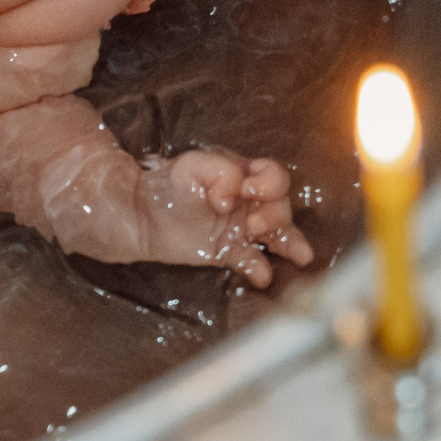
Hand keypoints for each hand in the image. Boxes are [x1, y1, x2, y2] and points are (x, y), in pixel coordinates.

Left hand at [140, 149, 315, 287]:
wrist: (143, 214)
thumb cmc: (171, 184)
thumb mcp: (192, 165)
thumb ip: (220, 171)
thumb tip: (233, 198)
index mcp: (244, 175)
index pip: (274, 176)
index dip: (268, 184)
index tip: (247, 190)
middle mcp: (251, 201)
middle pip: (282, 206)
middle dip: (274, 215)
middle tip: (251, 224)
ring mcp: (243, 228)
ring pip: (279, 235)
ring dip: (288, 242)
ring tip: (297, 254)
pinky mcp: (231, 252)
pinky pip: (254, 262)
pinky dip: (261, 269)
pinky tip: (262, 275)